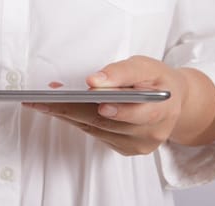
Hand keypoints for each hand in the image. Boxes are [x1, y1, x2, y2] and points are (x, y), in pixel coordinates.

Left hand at [24, 56, 189, 155]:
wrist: (171, 101)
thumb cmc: (155, 79)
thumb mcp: (144, 66)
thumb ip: (121, 72)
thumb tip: (94, 81)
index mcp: (162, 107)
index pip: (137, 110)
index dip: (114, 107)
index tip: (92, 95)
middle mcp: (152, 131)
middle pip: (106, 122)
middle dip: (72, 109)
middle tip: (44, 99)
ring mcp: (138, 144)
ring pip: (96, 129)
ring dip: (67, 114)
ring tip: (43, 101)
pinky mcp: (126, 149)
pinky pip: (95, 134)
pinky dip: (76, 120)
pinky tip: (59, 109)